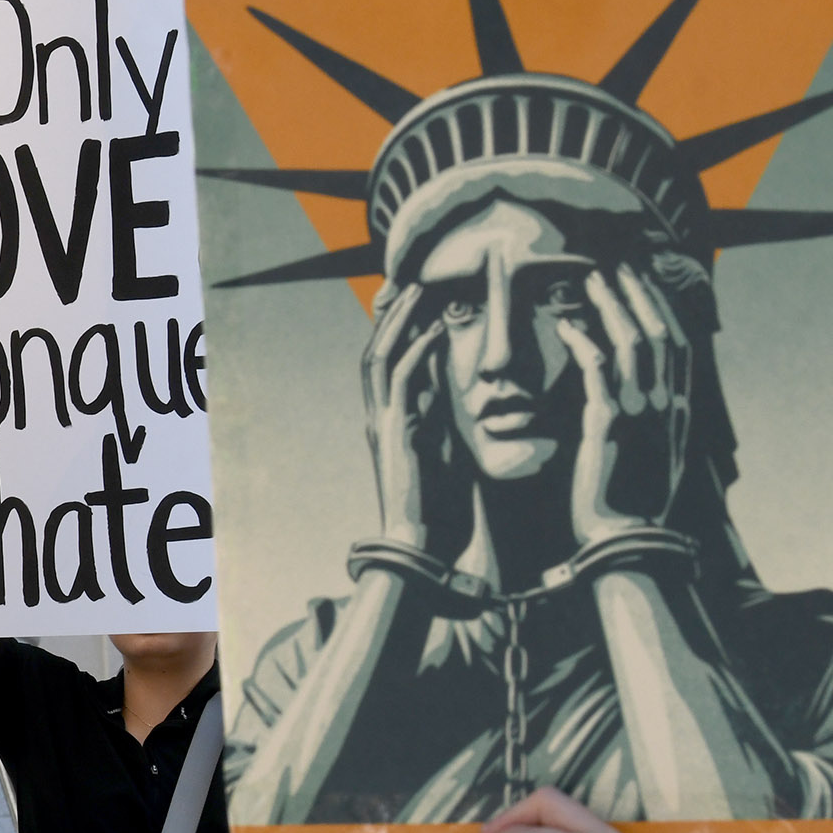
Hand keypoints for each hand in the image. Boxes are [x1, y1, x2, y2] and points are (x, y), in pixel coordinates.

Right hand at [359, 281, 464, 559]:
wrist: (421, 548)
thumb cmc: (439, 513)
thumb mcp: (446, 456)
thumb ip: (443, 424)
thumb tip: (455, 396)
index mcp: (391, 425)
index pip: (390, 367)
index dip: (404, 333)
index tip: (428, 304)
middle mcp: (380, 419)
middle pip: (377, 352)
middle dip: (396, 317)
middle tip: (419, 285)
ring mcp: (383, 424)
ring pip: (381, 357)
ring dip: (402, 323)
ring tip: (423, 292)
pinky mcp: (396, 431)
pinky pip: (402, 379)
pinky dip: (417, 350)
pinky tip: (437, 329)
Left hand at [571, 263, 689, 542]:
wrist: (627, 541)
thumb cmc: (633, 505)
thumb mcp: (655, 458)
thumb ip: (654, 424)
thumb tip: (645, 401)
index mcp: (679, 411)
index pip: (678, 345)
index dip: (661, 308)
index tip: (643, 281)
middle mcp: (667, 406)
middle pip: (659, 332)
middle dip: (638, 293)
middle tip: (618, 263)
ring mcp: (641, 413)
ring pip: (633, 343)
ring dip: (611, 305)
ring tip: (592, 278)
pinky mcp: (608, 426)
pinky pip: (598, 371)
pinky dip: (585, 343)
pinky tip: (568, 324)